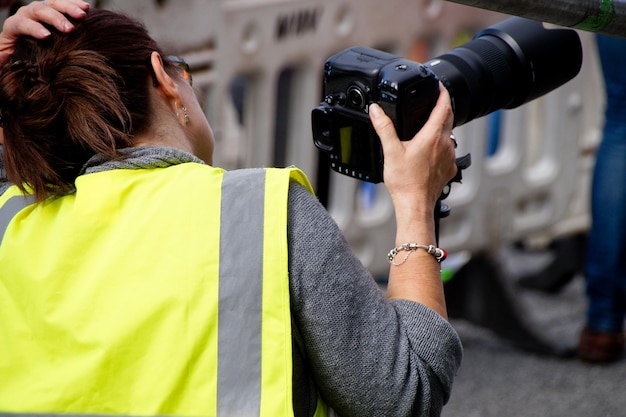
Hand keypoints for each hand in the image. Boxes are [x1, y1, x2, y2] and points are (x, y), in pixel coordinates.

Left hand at [0, 0, 89, 65]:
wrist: (25, 54)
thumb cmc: (17, 61)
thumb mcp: (3, 65)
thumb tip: (3, 55)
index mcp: (13, 28)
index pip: (20, 23)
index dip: (33, 28)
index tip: (47, 36)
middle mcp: (25, 15)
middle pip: (38, 10)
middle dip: (55, 18)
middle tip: (69, 29)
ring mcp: (40, 12)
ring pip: (51, 3)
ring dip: (67, 7)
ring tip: (82, 15)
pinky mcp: (52, 12)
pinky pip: (62, 3)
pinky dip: (74, 4)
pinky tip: (86, 7)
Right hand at [369, 84, 456, 212]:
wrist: (415, 205)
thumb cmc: (405, 182)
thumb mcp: (391, 151)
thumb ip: (384, 128)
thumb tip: (376, 110)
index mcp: (432, 136)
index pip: (443, 107)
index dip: (442, 93)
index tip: (439, 86)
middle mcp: (445, 145)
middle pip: (449, 118)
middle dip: (442, 107)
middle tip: (434, 101)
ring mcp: (449, 157)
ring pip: (449, 135)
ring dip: (442, 127)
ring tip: (429, 125)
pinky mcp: (449, 168)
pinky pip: (449, 151)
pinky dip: (441, 145)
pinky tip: (430, 151)